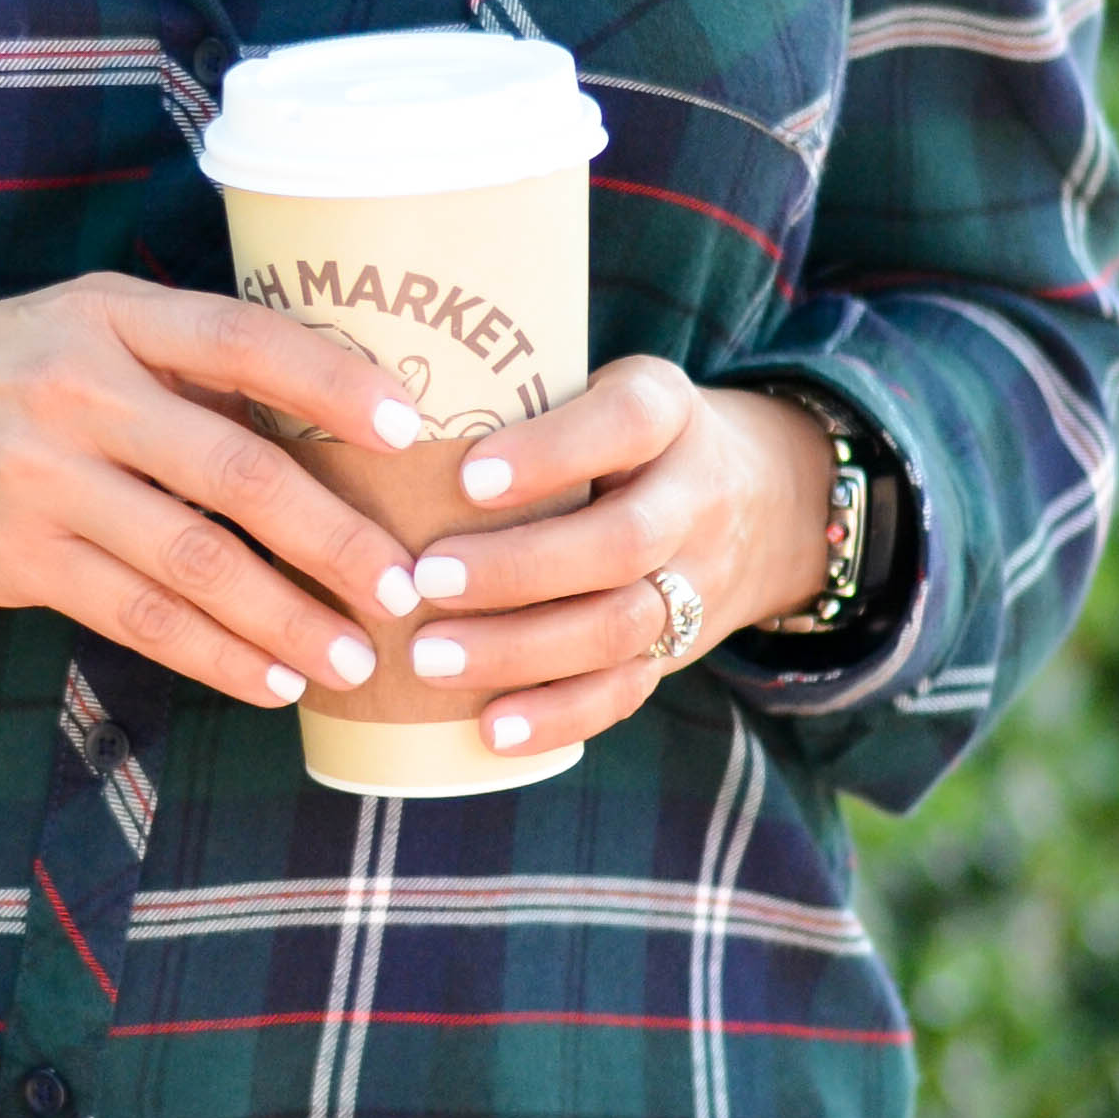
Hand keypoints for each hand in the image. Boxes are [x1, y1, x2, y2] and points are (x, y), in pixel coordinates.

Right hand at [0, 276, 448, 709]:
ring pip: (195, 561)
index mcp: (110, 315)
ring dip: (286, 618)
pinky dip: (214, 653)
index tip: (413, 431)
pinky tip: (269, 678)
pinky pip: (139, 616)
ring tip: (354, 657)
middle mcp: (79, 390)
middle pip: (237, 469)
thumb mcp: (75, 325)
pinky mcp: (20, 557)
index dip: (336, 383)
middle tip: (404, 585)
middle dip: (334, 537)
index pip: (247, 338)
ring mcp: (45, 480)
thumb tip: (336, 410)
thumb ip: (182, 360)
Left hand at [383, 362, 838, 765]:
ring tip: (428, 659)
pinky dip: (558, 715)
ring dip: (521, 650)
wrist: (763, 499)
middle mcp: (694, 495)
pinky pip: (626, 690)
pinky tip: (489, 729)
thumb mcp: (595, 388)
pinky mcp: (678, 648)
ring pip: (621, 625)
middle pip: (620, 542)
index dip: (550, 454)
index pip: (622, 424)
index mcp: (665, 411)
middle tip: (421, 581)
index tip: (466, 478)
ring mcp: (695, 578)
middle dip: (516, 570)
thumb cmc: (619, 437)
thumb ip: (511, 398)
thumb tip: (355, 412)